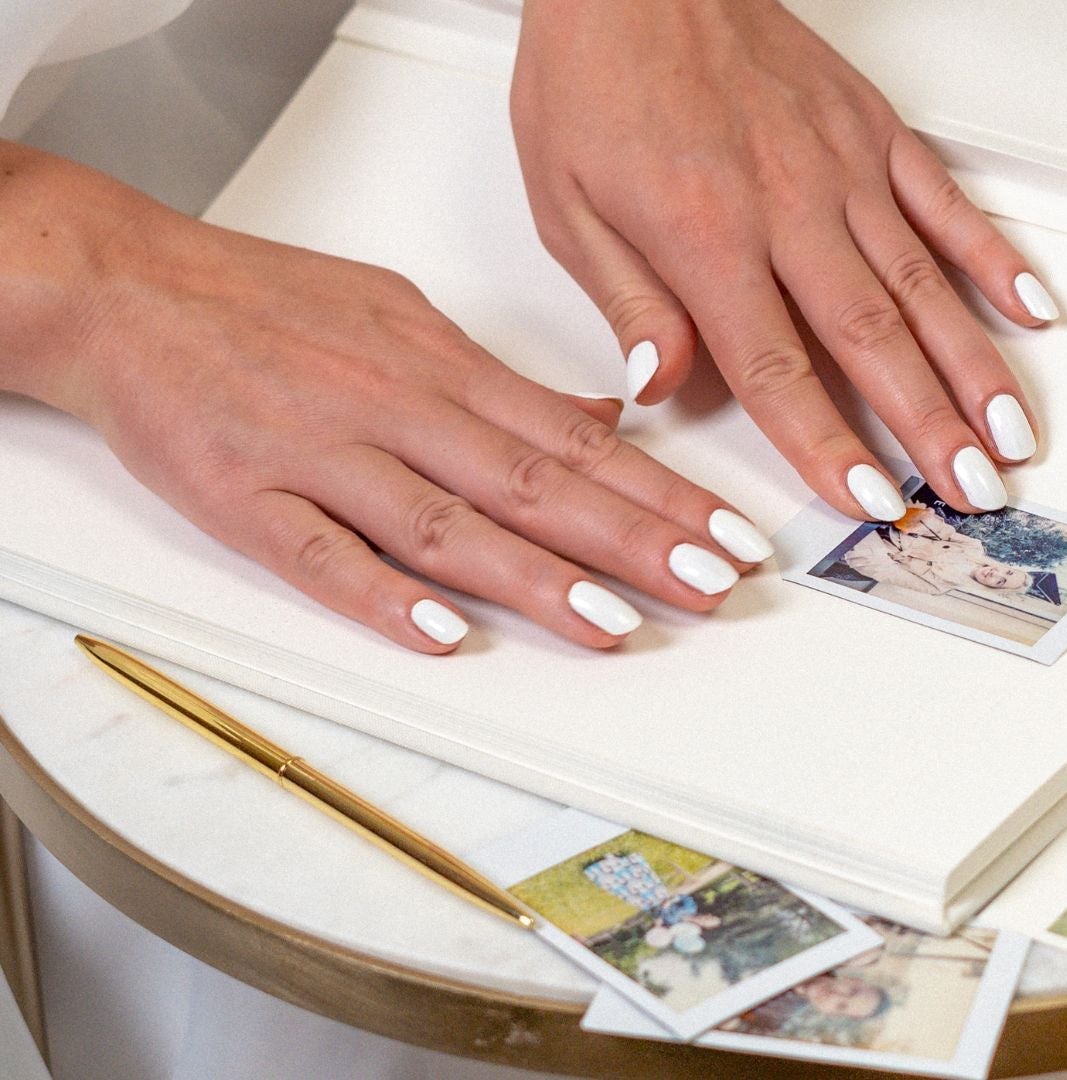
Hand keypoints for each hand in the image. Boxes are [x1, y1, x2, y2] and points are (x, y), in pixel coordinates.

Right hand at [0, 145, 764, 652]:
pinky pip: (319, 553)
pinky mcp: (247, 500)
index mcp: (447, 369)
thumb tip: (601, 415)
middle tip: (712, 584)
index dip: (665, 496)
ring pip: (445, 524)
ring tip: (615, 624)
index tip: (732, 537)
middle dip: (635, 541)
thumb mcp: (409, 317)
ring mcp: (325, 456)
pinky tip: (437, 631)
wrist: (131, 287)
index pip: (579, 443)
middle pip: (537, 486)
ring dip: (535, 579)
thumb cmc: (272, 303)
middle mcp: (401, 411)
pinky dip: (376, 594)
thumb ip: (507, 381)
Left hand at [511, 0, 1047, 520]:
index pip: (777, 367)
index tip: (872, 503)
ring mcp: (843, 167)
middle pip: (872, 339)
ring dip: (973, 366)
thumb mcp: (565, 203)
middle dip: (929, 428)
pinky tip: (1031, 311)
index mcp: (706, 235)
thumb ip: (627, 303)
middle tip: (973, 491)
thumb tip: (659, 390)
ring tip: (1012, 433)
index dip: (829, 445)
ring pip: (924, 284)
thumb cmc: (597, 76)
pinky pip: (947, 202)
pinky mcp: (874, 131)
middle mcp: (787, 205)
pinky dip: (995, 259)